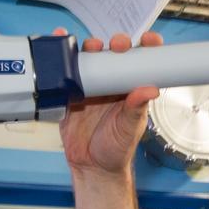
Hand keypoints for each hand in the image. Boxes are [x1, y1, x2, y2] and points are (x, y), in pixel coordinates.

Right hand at [58, 29, 164, 177]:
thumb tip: (151, 89)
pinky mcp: (69, 93)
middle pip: (114, 54)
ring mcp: (89, 86)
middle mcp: (111, 83)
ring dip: (89, 47)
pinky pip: (64, 72)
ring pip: (89, 59)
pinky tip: (58, 42)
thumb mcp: (129, 128)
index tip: (149, 41)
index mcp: (130, 88)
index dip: (146, 47)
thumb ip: (137, 109)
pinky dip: (60, 57)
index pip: (141, 62)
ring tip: (89, 46)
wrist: (91, 167)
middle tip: (116, 45)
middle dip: (116, 44)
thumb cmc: (116, 148)